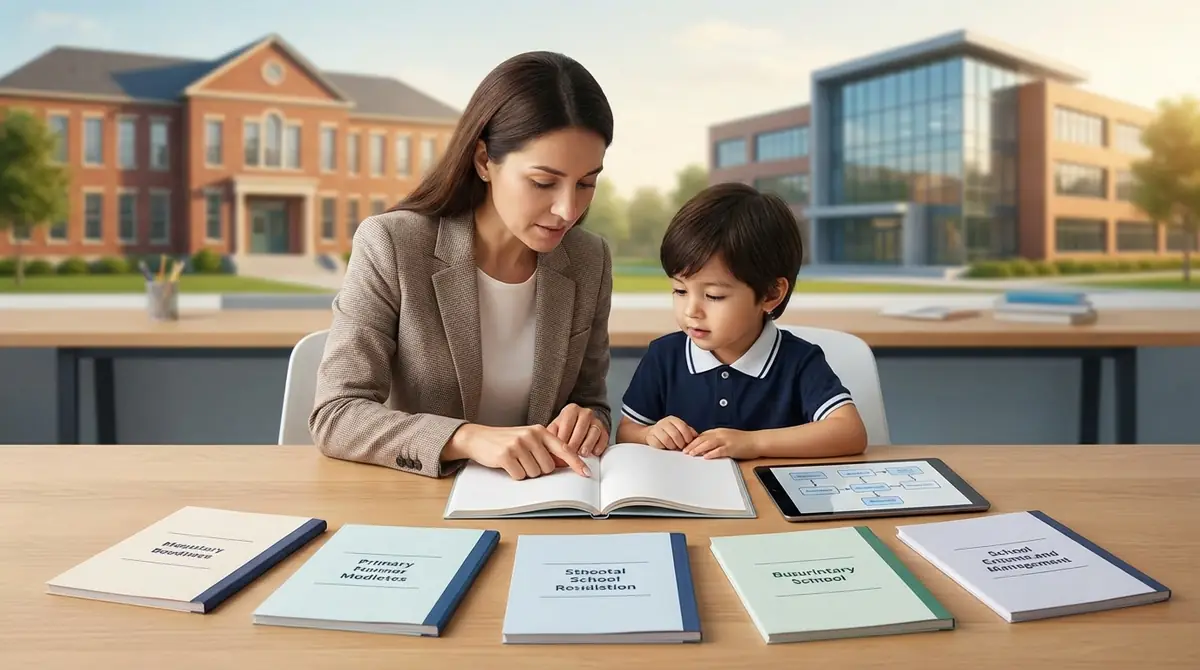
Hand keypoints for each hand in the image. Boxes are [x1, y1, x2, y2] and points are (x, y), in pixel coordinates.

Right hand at [450, 424, 590, 479]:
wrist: (478, 438)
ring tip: (515, 461)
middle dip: (538, 470)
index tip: (586, 473)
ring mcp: (518, 445)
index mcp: (540, 431)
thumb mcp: (528, 439)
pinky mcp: (506, 455)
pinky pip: (520, 476)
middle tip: (525, 461)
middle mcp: (531, 436)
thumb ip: (545, 448)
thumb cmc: (506, 441)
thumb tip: (564, 464)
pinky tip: (507, 465)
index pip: (564, 449)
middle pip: (548, 467)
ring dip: (526, 473)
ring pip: (535, 473)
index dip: (576, 463)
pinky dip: (515, 475)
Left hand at [548, 403, 608, 455]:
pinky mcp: (604, 430)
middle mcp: (585, 413)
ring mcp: (596, 421)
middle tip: (570, 454)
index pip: (567, 423)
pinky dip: (600, 445)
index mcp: (571, 410)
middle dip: (575, 442)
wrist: (580, 426)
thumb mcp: (555, 429)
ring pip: (594, 431)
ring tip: (582, 453)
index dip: (563, 438)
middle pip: (581, 427)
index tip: (559, 449)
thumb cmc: (565, 429)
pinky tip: (594, 452)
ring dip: (588, 444)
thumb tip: (548, 449)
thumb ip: (550, 436)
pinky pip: (604, 437)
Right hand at [645, 416, 696, 450]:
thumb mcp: (680, 430)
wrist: (653, 433)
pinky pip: (659, 444)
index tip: (688, 443)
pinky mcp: (651, 436)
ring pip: (667, 440)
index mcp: (673, 420)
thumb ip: (689, 432)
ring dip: (672, 446)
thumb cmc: (669, 432)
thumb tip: (698, 436)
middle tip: (681, 447)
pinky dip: (664, 447)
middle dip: (680, 443)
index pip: (683, 427)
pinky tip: (666, 447)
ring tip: (674, 447)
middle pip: (675, 434)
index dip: (687, 437)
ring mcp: (656, 429)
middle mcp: (664, 422)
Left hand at [683, 428, 757, 459]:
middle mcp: (721, 434)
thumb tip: (705, 446)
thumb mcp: (727, 437)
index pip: (702, 435)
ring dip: (698, 449)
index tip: (685, 446)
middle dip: (692, 445)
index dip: (692, 441)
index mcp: (719, 431)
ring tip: (690, 454)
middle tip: (684, 451)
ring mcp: (726, 440)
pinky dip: (712, 453)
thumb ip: (716, 440)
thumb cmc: (743, 441)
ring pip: (709, 443)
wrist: (756, 441)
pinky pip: (720, 450)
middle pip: (703, 438)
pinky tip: (705, 457)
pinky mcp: (732, 447)